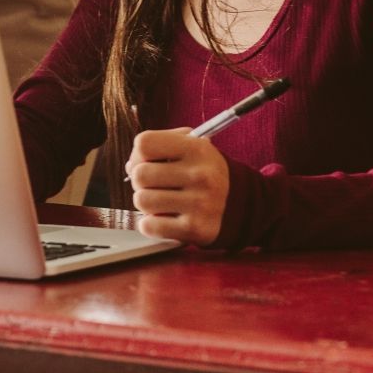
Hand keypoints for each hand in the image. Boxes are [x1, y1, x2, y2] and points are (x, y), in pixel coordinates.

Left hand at [125, 129, 228, 245]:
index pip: (145, 143)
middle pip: (140, 174)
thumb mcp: (195, 146)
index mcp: (197, 148)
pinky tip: (164, 218)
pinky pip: (149, 226)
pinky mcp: (194, 229)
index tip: (146, 162)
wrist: (242, 204)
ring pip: (141, 200)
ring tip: (162, 202)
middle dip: (142, 181)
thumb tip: (130, 165)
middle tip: (155, 185)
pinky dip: (150, 224)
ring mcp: (199, 203)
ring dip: (146, 203)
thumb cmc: (207, 172)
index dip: (138, 154)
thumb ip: (162, 145)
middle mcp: (200, 175)